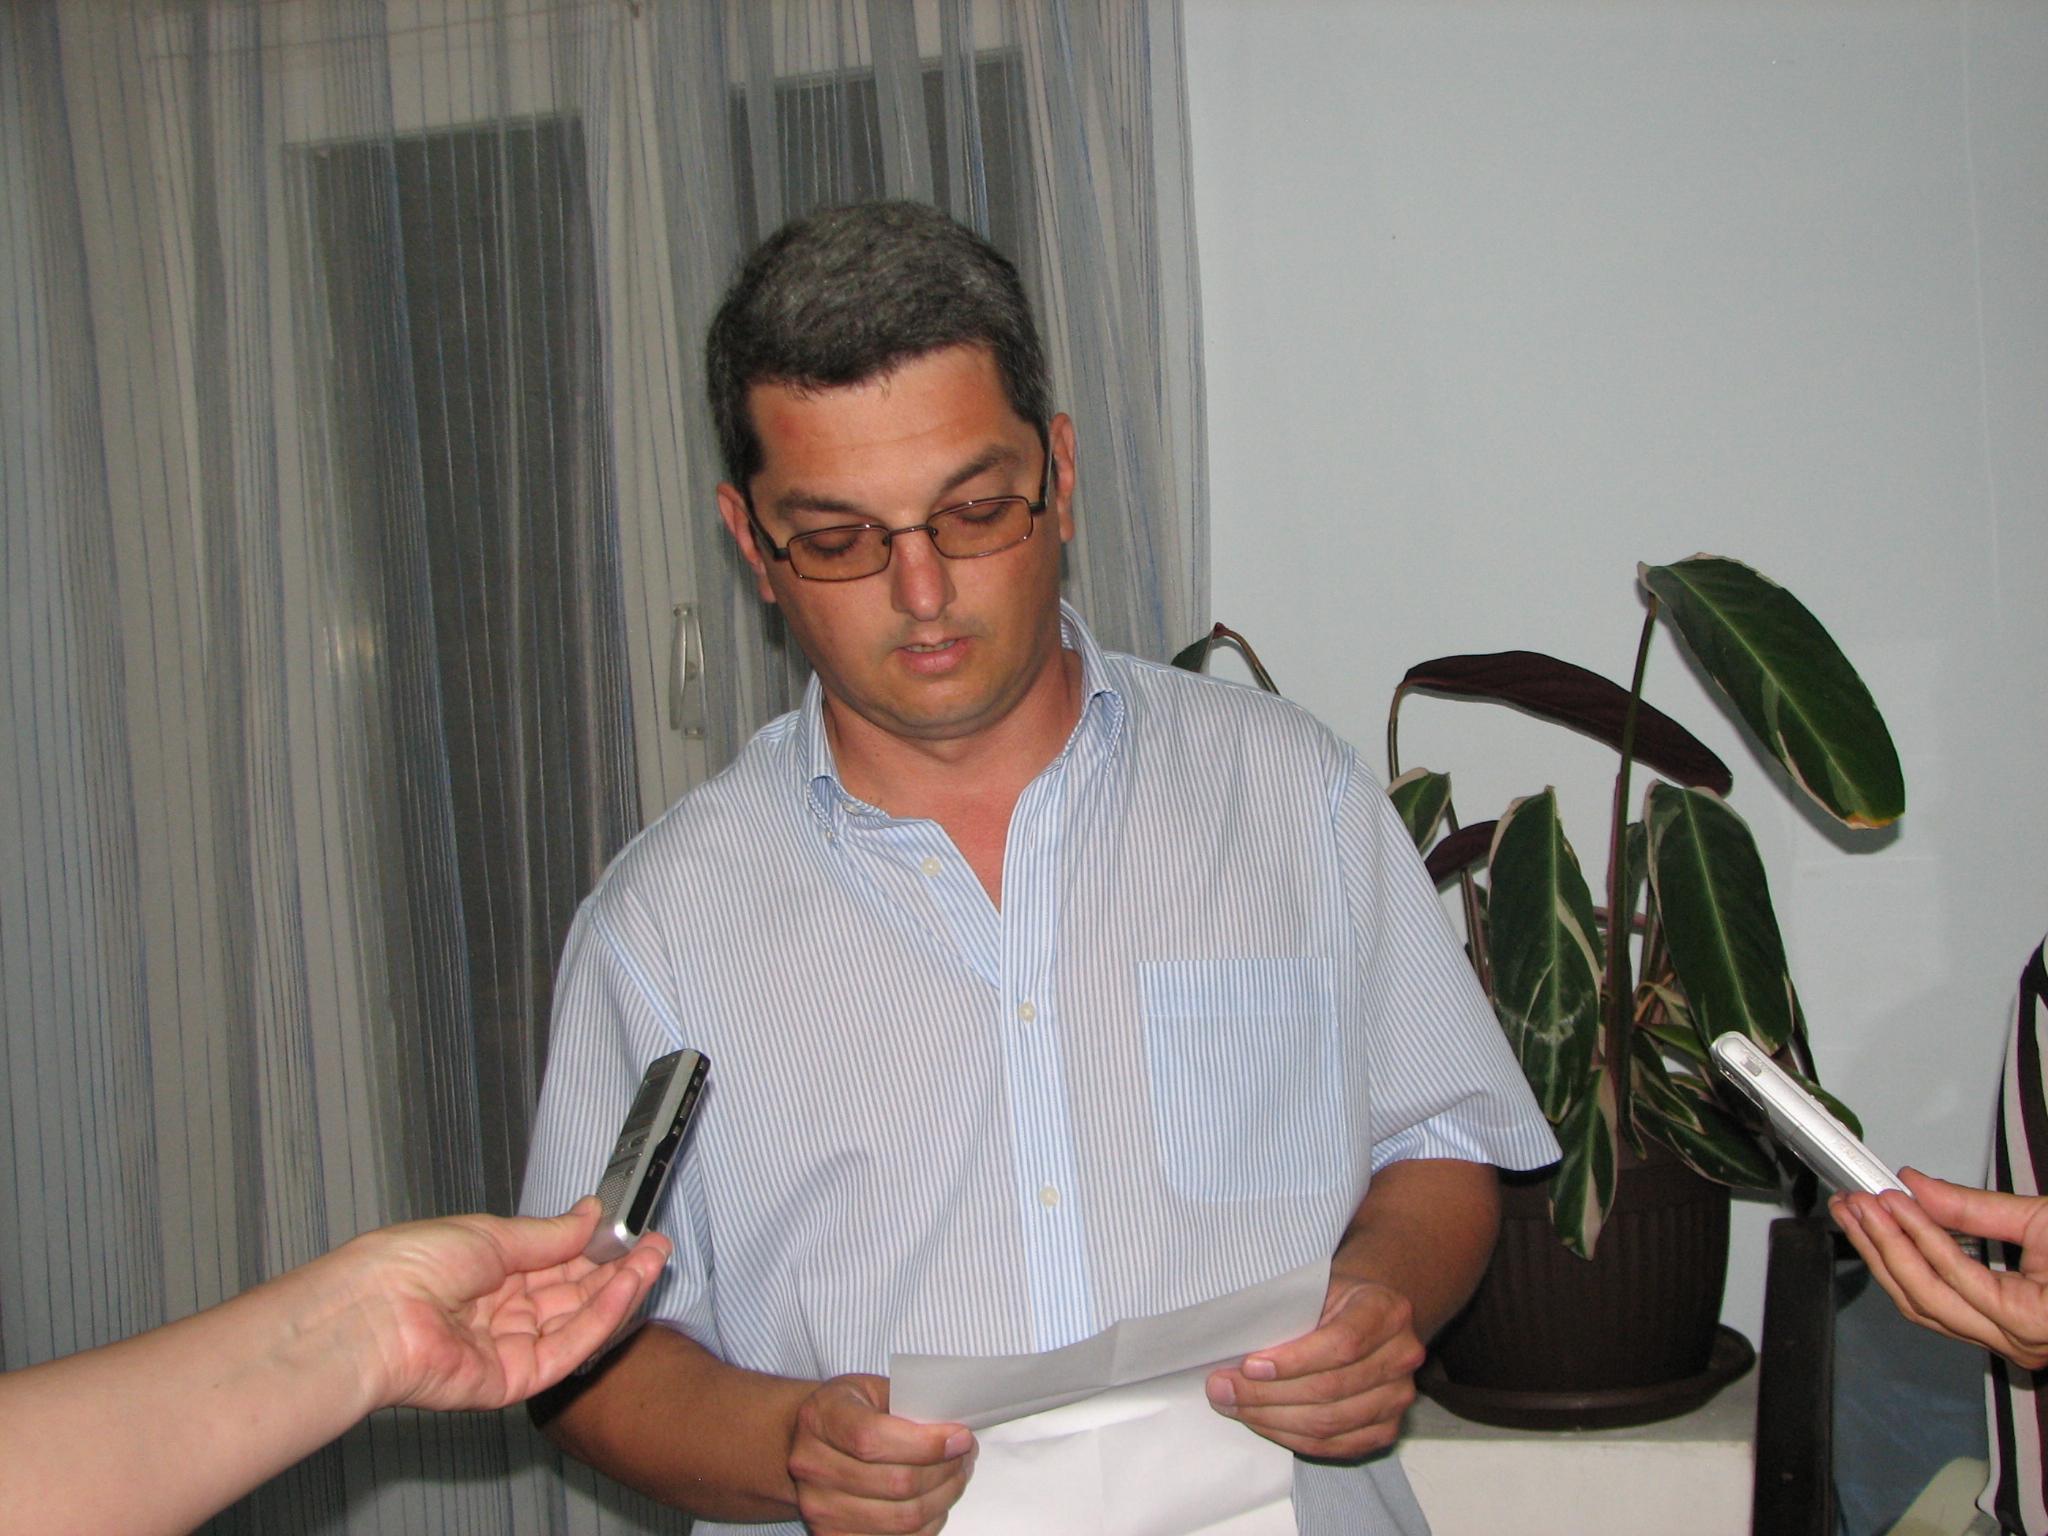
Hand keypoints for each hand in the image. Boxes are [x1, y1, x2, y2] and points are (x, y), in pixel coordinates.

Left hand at [334, 1198, 671, 1411]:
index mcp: (485, 1271)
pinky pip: (565, 1350)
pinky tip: (623, 1290)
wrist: (373, 1315)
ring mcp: (505, 1347)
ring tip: (651, 1261)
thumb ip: (550, 1233)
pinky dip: (599, 1320)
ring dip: (617, 1291)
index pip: (554, 1261)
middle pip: (570, 1292)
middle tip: (654, 1246)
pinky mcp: (511, 1380)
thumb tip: (589, 1214)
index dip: (595, 1247)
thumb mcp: (491, 1232)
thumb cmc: (407, 1267)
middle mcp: (497, 1310)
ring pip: (575, 1321)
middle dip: (615, 1269)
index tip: (629, 1231)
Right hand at [785, 1374, 974, 1534]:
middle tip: (966, 1454)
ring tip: (957, 1476)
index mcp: (820, 1418)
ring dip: (943, 1498)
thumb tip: (954, 1432)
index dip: (925, 1443)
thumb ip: (909, 1404)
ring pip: (902, 1518)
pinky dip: (927, 1524)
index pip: (873, 1438)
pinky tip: (936, 1501)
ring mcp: (819, 1508)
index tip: (960, 1437)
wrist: (808, 1442)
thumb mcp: (872, 1389)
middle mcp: (812, 1466)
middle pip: (896, 1483)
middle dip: (946, 1470)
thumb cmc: (848, 1411)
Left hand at [1204, 1274, 1425, 1459]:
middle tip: (1221, 1388)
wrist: (1365, 1316)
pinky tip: (1261, 1421)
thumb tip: (1231, 1346)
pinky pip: (1333, 1446)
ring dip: (1271, 1419)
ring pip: (1329, 1423)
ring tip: (1232, 1405)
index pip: (1342, 1344)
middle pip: (1330, 1389)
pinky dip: (1290, 1437)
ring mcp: (1398, 1397)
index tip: (1249, 1366)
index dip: (1294, 1360)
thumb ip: (1287, 1311)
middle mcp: (1402, 1355)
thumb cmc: (1331, 1299)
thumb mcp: (1314, 1288)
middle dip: (1267, 1394)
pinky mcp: (1385, 1429)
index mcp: (1387, 1311)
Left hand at [1833, 1167, 2047, 1368]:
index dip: (1917, 1234)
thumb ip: (1977, 1208)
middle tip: (1852, 1204)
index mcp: (2036, 1320)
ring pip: (1925, 1309)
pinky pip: (1938, 1309)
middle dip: (1882, 1247)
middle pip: (1928, 1300)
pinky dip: (1907, 1272)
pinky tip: (1885, 1241)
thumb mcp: (2046, 1221)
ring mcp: (2006, 1344)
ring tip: (1854, 1217)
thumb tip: (1917, 1185)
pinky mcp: (1996, 1333)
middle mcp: (2018, 1343)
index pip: (1958, 1278)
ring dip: (1883, 1259)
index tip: (1887, 1196)